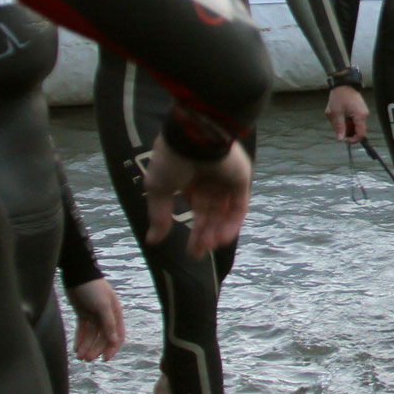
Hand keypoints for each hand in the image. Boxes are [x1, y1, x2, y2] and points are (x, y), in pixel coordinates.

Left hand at [66, 278, 124, 360]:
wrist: (77, 275)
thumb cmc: (93, 288)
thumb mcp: (102, 306)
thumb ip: (108, 324)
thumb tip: (114, 341)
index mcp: (115, 314)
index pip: (117, 336)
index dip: (112, 348)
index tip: (104, 359)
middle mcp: (106, 316)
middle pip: (103, 338)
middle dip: (95, 349)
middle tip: (86, 360)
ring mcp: (94, 316)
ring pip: (91, 336)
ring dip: (86, 347)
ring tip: (79, 357)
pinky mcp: (83, 314)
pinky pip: (82, 330)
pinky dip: (80, 340)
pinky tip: (75, 349)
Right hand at [143, 136, 251, 258]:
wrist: (194, 138)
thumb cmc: (171, 159)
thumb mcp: (158, 189)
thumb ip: (158, 215)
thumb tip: (152, 240)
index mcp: (189, 177)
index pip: (196, 207)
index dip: (194, 229)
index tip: (190, 251)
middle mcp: (209, 179)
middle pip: (210, 213)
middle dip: (204, 235)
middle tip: (197, 255)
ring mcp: (226, 179)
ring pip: (224, 212)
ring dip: (217, 232)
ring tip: (208, 248)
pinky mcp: (241, 179)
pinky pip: (239, 206)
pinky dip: (231, 224)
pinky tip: (221, 239)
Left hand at [327, 84, 368, 142]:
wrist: (343, 83)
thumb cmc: (340, 96)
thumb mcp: (336, 113)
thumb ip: (339, 127)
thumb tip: (340, 138)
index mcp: (360, 116)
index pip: (360, 135)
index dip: (352, 140)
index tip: (342, 139)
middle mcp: (364, 115)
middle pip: (356, 131)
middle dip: (345, 130)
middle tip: (335, 124)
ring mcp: (362, 112)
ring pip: (353, 125)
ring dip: (344, 124)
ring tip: (336, 117)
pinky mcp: (359, 110)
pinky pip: (353, 119)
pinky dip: (346, 119)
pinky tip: (339, 113)